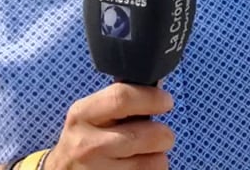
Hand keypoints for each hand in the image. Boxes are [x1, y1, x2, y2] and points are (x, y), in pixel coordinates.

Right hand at [45, 84, 175, 169]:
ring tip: (145, 154)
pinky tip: (137, 168)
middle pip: (146, 135)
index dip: (152, 98)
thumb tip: (156, 87)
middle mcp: (88, 143)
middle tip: (162, 135)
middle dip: (164, 134)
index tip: (166, 101)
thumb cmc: (85, 140)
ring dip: (158, 157)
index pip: (122, 98)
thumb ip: (120, 100)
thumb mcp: (90, 115)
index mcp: (83, 114)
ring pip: (154, 162)